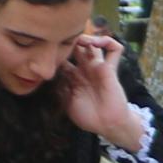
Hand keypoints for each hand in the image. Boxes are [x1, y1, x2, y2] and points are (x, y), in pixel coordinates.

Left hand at [59, 33, 148, 147]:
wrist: (107, 124)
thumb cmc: (88, 116)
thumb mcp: (66, 101)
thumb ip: (58, 87)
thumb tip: (48, 74)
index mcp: (73, 76)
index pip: (63, 57)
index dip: (57, 51)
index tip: (48, 49)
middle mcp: (85, 69)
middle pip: (77, 46)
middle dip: (71, 40)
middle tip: (64, 38)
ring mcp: (98, 67)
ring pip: (94, 43)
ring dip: (87, 37)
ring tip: (81, 39)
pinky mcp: (110, 68)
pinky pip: (115, 50)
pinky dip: (108, 41)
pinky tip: (98, 43)